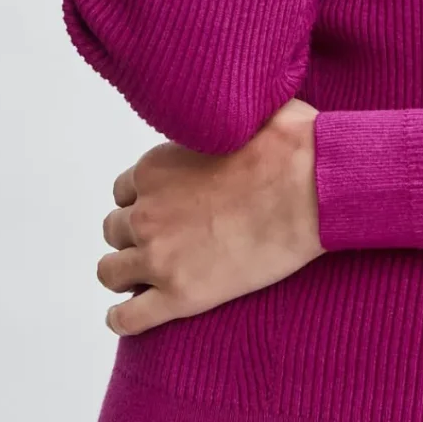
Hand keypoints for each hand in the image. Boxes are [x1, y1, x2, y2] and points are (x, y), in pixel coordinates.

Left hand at [97, 97, 323, 334]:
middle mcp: (146, 212)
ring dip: (126, 273)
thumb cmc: (289, 147)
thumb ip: (225, 116)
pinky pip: (128, 318)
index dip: (144, 200)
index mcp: (154, 168)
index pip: (124, 190)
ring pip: (110, 271)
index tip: (166, 208)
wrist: (312, 190)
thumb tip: (240, 102)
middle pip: (114, 229)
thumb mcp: (246, 113)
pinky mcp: (179, 296)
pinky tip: (130, 317)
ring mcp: (159, 257)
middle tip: (168, 242)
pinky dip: (124, 319)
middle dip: (136, 235)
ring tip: (147, 278)